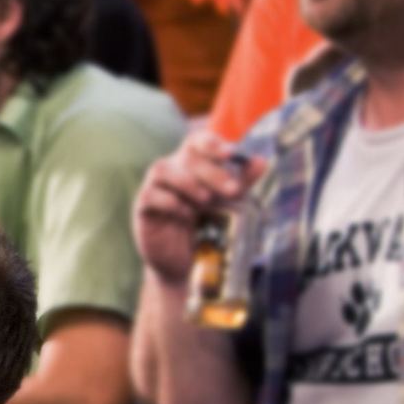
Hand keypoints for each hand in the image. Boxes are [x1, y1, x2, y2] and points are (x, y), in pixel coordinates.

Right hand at [133, 127, 263, 287]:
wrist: (185, 262)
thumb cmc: (204, 227)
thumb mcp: (227, 204)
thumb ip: (242, 182)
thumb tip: (261, 162)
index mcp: (191, 164)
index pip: (197, 142)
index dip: (212, 143)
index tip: (231, 154)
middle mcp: (171, 170)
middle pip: (186, 156)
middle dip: (212, 171)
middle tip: (233, 190)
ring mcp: (154, 187)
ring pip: (162, 169)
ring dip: (188, 182)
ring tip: (206, 201)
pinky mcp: (142, 207)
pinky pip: (150, 195)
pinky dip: (171, 202)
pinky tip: (187, 215)